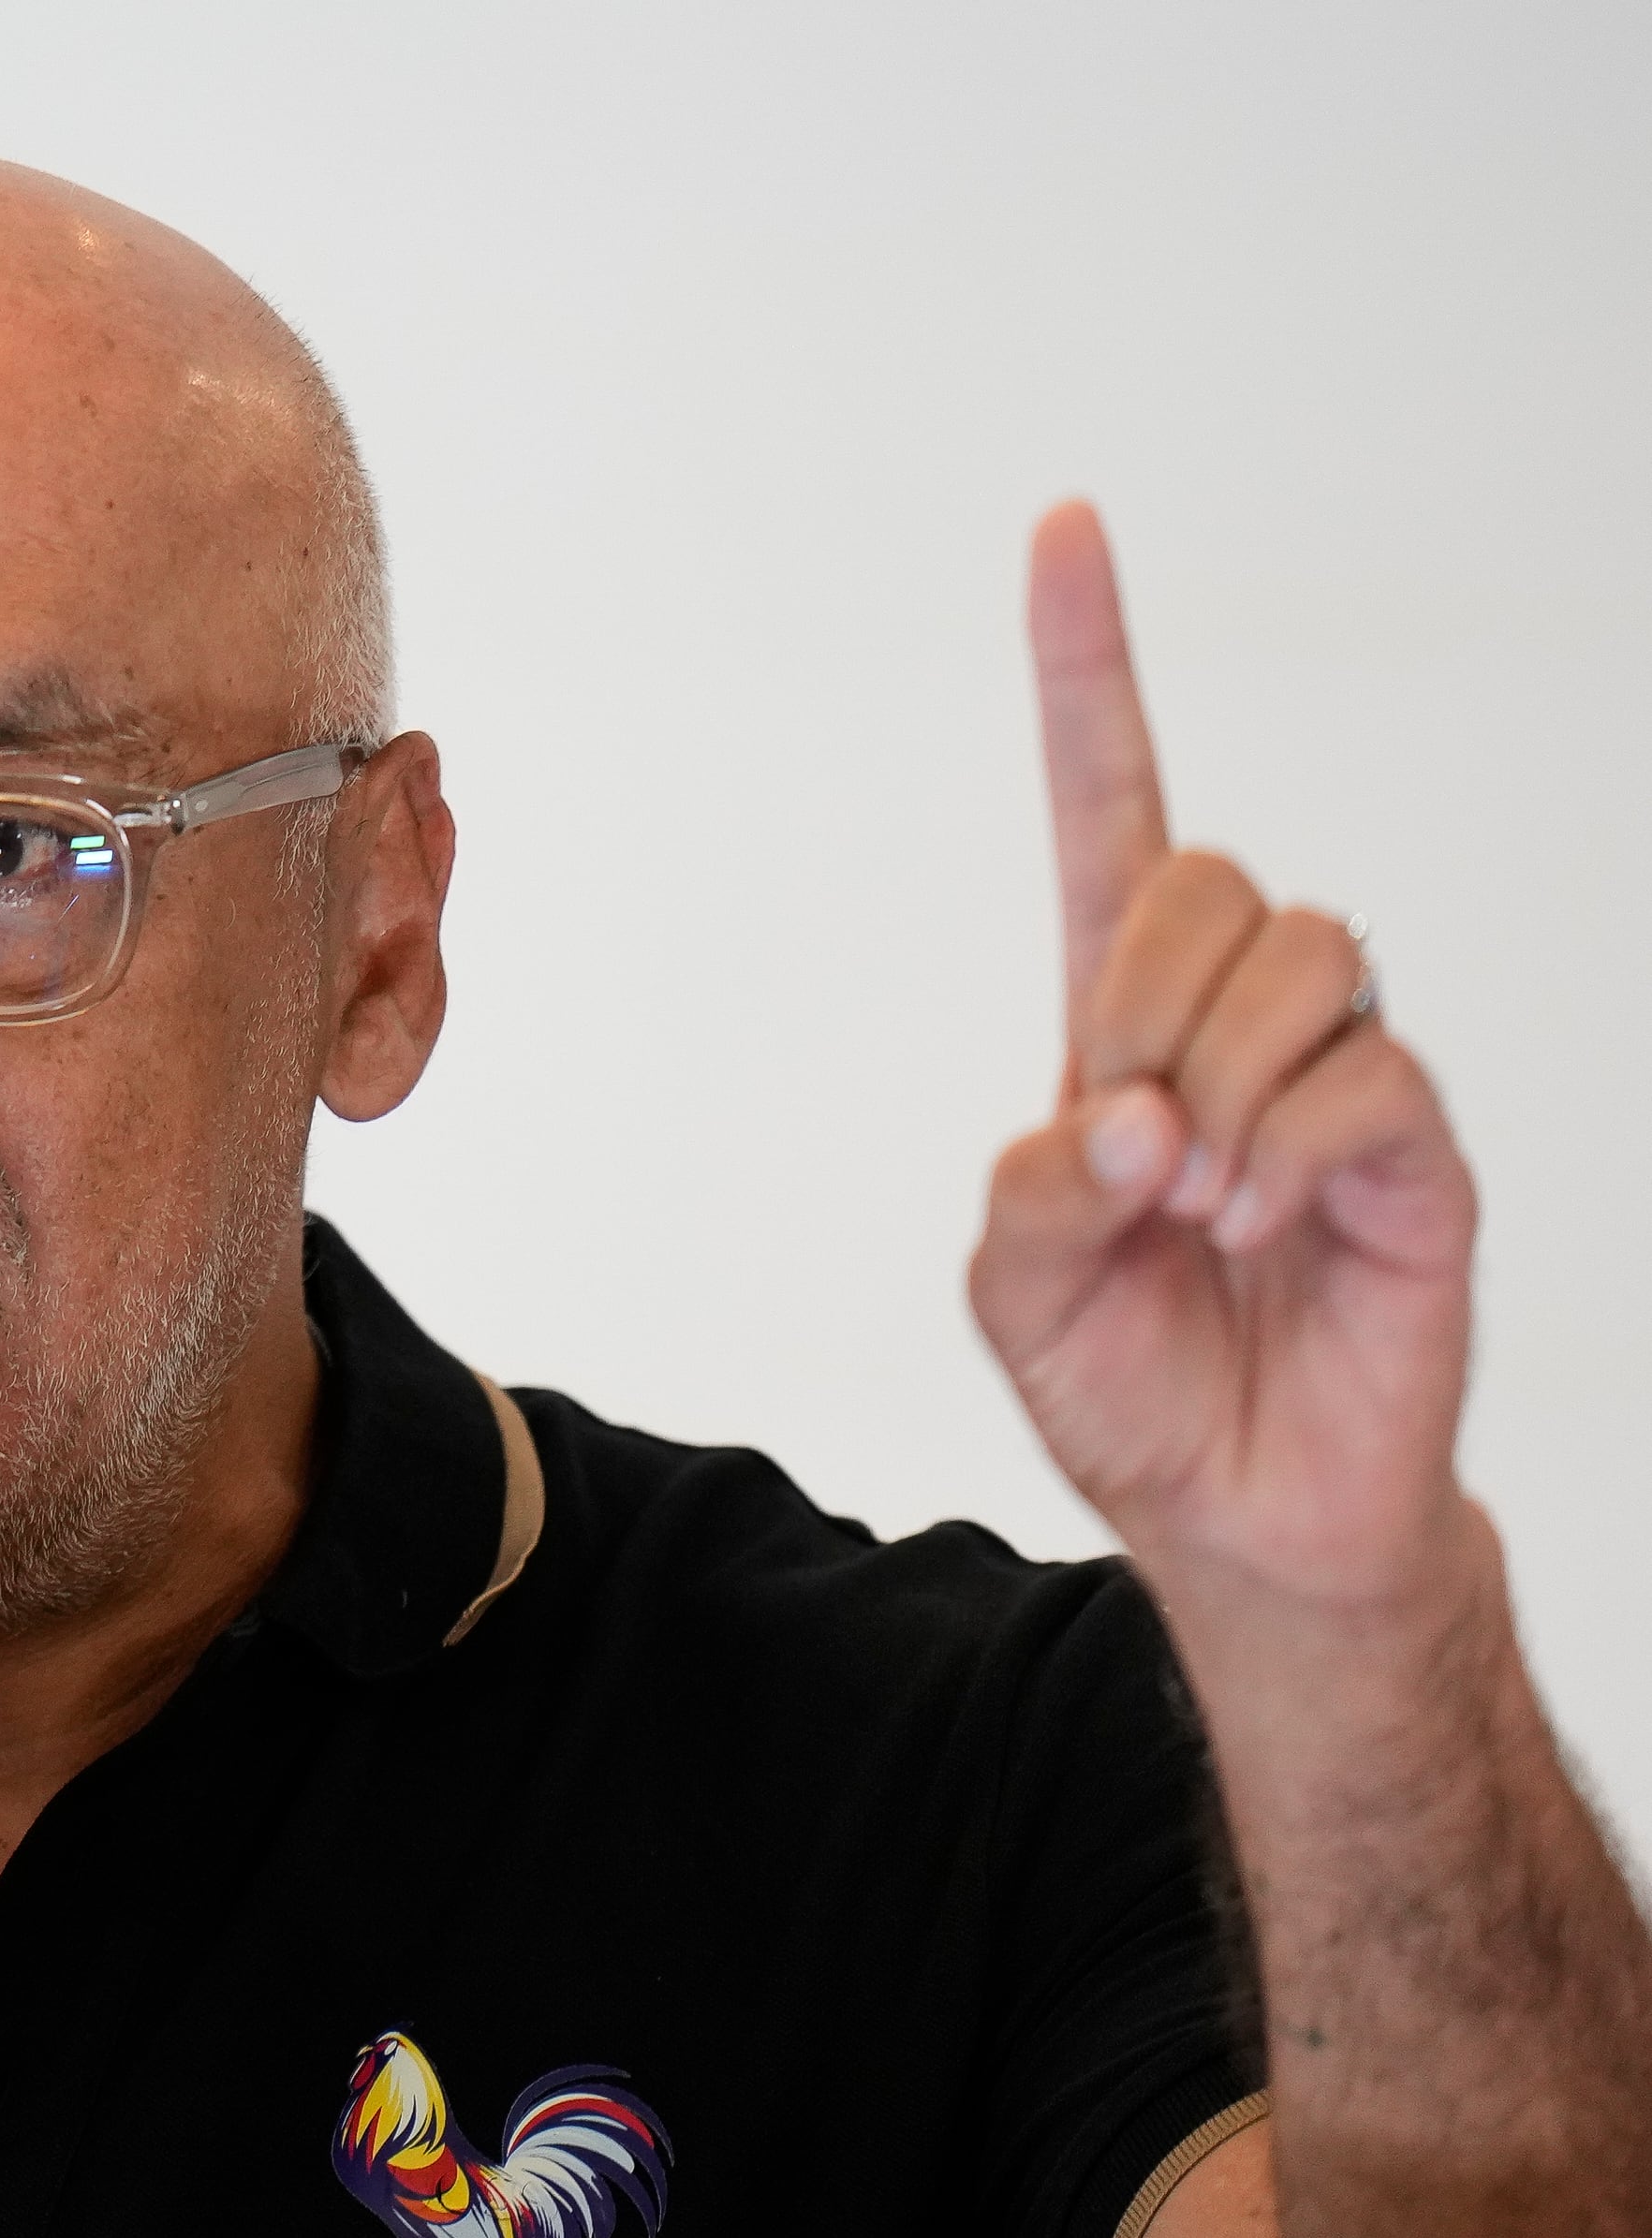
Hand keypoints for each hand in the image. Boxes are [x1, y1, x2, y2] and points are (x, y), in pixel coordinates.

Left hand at [970, 505, 1484, 1653]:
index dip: (1090, 671)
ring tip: (1199, 1209)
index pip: (1114, 808)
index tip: (1065, 526)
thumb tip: (1128, 1113)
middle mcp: (1239, 1020)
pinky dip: (1290, 1157)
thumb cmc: (1128, 1380)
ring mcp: (1341, 1072)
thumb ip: (1031, 1189)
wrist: (1240, 1511)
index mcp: (1122, 1022)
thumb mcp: (1015, 1288)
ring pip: (1297, 957)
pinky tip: (1264, 1231)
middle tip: (1130, 1152)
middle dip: (1139, 1002)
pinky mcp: (1422, 1150)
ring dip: (1218, 1086)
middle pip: (1203, 877)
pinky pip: (1366, 1079)